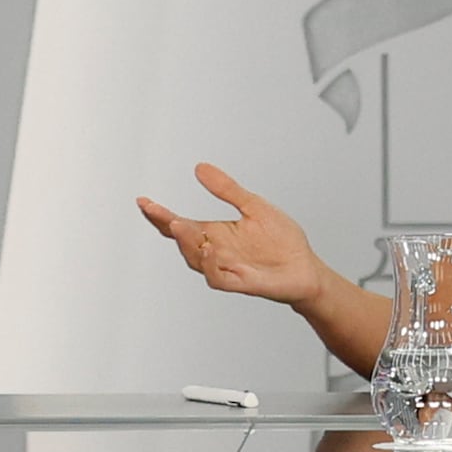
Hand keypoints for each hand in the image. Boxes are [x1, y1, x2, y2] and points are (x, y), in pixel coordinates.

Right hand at [138, 167, 333, 308]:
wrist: (307, 267)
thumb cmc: (281, 240)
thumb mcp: (254, 206)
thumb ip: (227, 189)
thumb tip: (200, 167)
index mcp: (215, 233)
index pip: (181, 224)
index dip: (160, 215)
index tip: (144, 202)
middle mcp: (216, 251)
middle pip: (182, 242)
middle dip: (168, 227)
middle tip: (160, 212)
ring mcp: (226, 268)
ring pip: (196, 260)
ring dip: (186, 244)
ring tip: (179, 225)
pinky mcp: (241, 283)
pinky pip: (218, 278)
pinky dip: (211, 266)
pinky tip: (209, 250)